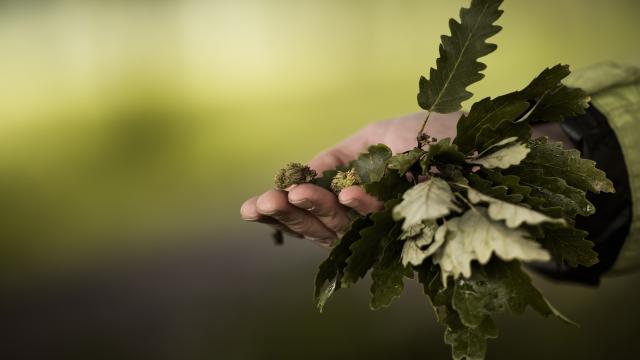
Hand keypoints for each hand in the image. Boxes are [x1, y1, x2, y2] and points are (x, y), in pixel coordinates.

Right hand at [240, 111, 460, 246]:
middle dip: (288, 214)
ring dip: (314, 211)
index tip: (250, 207)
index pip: (312, 206)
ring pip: (340, 228)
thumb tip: (306, 168)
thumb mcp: (377, 136)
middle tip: (260, 204)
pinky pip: (381, 223)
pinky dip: (363, 207)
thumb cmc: (432, 133)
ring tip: (287, 195)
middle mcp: (366, 213)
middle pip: (318, 223)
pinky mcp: (412, 230)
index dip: (281, 208)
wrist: (483, 138)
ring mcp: (388, 224)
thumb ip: (341, 156)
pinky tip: (345, 193)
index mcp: (355, 192)